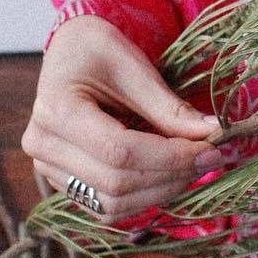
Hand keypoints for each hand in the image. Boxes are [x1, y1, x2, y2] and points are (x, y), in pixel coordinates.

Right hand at [21, 16, 221, 222]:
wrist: (70, 52)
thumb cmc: (98, 50)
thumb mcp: (133, 67)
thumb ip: (169, 106)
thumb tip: (214, 133)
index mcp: (55, 110)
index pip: (119, 151)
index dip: (170, 157)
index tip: (210, 149)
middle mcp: (43, 146)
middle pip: (116, 182)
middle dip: (171, 175)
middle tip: (211, 158)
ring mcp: (49, 169)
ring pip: (112, 204)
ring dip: (161, 192)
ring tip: (192, 167)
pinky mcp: (63, 182)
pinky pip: (107, 207)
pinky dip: (143, 197)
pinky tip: (168, 176)